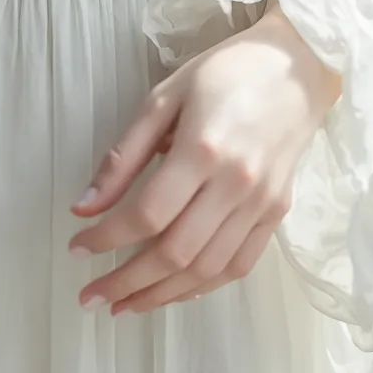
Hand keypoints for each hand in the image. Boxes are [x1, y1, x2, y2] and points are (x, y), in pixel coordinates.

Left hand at [67, 0, 342, 314]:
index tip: (77, 248)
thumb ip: (125, 154)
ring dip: (160, 296)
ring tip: (124, 305)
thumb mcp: (163, 97)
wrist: (296, 66)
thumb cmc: (224, 73)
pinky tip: (173, 292)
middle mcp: (233, 185)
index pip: (147, 213)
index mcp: (202, 149)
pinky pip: (238, 266)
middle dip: (126, 281)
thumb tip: (85, 205)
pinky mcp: (276, 215)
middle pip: (174, 253)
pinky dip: (202, 287)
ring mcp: (259, 205)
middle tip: (90, 296)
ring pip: (206, 270)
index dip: (107, 238)